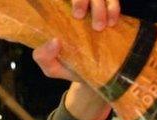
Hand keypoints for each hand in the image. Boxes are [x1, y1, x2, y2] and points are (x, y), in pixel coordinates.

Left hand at [31, 0, 119, 119]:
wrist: (96, 76)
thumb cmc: (70, 67)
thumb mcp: (53, 67)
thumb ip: (44, 57)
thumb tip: (55, 40)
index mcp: (58, 17)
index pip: (59, 1)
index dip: (71, 2)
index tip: (67, 11)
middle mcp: (76, 7)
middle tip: (79, 15)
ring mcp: (94, 7)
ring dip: (99, 6)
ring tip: (99, 27)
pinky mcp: (110, 10)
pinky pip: (113, 0)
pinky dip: (113, 8)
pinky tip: (112, 22)